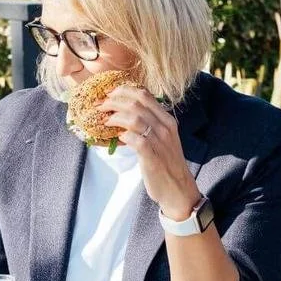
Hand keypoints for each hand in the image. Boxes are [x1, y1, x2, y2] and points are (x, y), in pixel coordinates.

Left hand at [98, 86, 201, 219]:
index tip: (109, 93)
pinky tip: (118, 138)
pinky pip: (136, 139)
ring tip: (105, 121)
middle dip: (114, 101)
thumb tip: (124, 114)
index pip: (145, 95)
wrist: (178, 190)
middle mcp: (165, 127)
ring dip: (115, 117)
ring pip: (135, 118)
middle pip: (137, 102)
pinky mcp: (152, 157)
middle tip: (101, 106)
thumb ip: (148, 125)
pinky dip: (124, 135)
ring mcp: (160, 141)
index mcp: (167, 120)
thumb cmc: (166, 164)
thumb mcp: (162, 139)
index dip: (124, 90)